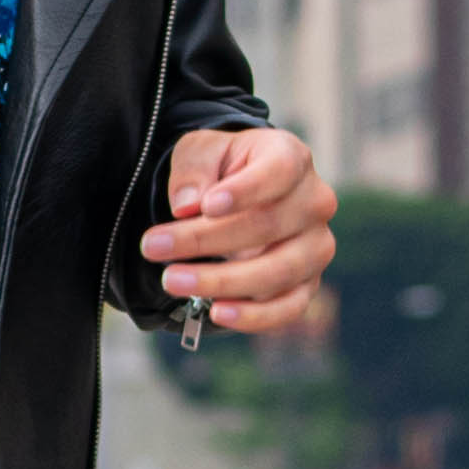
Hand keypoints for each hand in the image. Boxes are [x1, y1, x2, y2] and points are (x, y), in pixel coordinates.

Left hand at [142, 122, 334, 335]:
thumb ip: (193, 169)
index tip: (206, 206)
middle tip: (153, 246)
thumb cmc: (221, 171)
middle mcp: (314, 203)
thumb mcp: (199, 151)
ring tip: (172, 280)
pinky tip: (216, 313)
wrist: (237, 200)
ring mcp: (315, 247)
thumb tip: (187, 206)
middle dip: (205, 240)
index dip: (245, 191)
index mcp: (292, 158)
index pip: (280, 171)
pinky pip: (288, 308)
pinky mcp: (307, 285)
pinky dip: (253, 316)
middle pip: (267, 226)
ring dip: (221, 281)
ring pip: (277, 272)